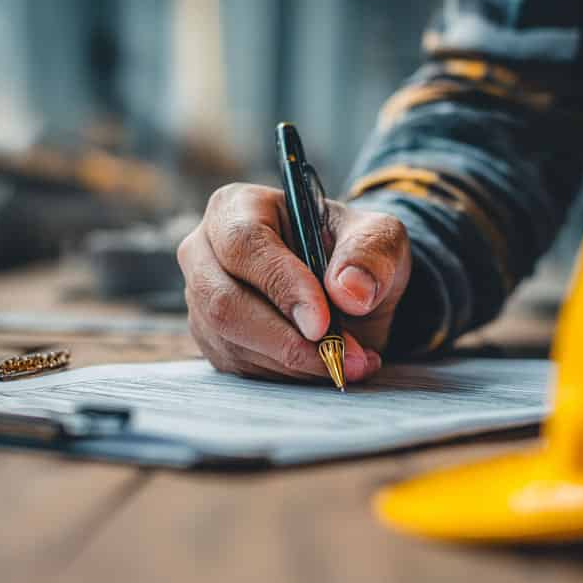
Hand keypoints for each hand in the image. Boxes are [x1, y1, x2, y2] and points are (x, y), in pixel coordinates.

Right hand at [177, 183, 410, 381]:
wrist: (349, 285)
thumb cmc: (354, 249)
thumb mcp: (379, 237)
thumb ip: (370, 255)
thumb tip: (349, 292)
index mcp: (237, 207)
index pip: (244, 244)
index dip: (282, 285)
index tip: (323, 321)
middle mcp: (206, 252)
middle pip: (224, 302)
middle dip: (286, 339)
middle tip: (341, 354)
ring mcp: (202, 299)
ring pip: (233, 343)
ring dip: (296, 362)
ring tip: (350, 360)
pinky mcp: (214, 340)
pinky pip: (242, 368)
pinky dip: (290, 375)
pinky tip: (327, 364)